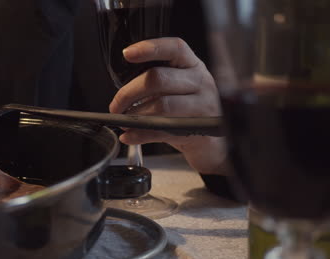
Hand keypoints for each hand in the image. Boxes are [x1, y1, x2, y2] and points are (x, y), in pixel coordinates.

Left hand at [109, 37, 230, 175]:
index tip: (128, 53)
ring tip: (124, 120)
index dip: (150, 48)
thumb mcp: (181, 86)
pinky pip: (162, 130)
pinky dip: (140, 134)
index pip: (175, 48)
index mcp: (193, 66)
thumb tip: (123, 90)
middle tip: (117, 105)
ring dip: (134, 115)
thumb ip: (158, 81)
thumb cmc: (190, 109)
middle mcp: (200, 82)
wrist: (213, 139)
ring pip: (160, 106)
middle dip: (129, 93)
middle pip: (158, 79)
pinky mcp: (197, 129)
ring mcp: (201, 106)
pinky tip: (130, 135)